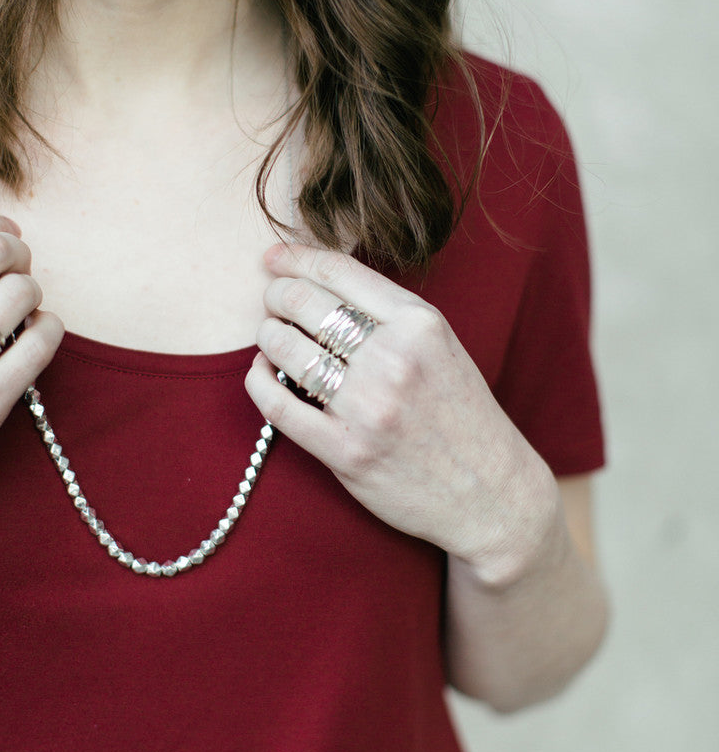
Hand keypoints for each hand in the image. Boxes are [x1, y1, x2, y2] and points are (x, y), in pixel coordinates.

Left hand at [245, 244, 557, 581]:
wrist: (491, 494)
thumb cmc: (461, 416)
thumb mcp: (441, 347)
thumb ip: (390, 315)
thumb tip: (319, 281)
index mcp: (420, 324)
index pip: (338, 272)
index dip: (296, 258)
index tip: (274, 258)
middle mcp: (394, 359)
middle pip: (304, 303)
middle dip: (277, 295)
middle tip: (272, 301)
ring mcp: (369, 407)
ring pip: (286, 350)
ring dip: (268, 336)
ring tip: (270, 337)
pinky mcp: (346, 452)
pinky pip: (279, 406)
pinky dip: (259, 382)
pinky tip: (262, 373)